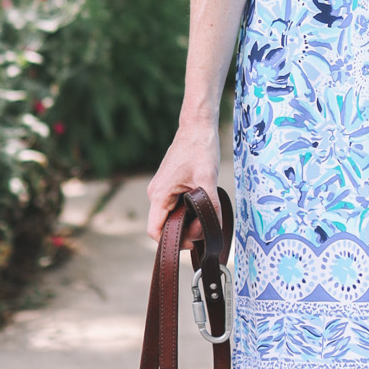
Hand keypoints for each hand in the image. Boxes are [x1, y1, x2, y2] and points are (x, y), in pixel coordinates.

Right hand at [146, 120, 222, 242]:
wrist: (197, 127)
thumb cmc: (200, 149)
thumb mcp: (208, 180)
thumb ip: (210, 207)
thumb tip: (212, 229)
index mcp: (159, 195)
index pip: (155, 231)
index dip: (174, 242)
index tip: (193, 240)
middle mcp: (156, 194)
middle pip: (165, 226)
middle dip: (185, 231)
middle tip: (206, 224)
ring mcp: (161, 190)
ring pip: (171, 216)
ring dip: (188, 220)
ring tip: (206, 212)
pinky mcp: (169, 186)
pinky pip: (175, 206)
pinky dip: (188, 211)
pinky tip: (202, 203)